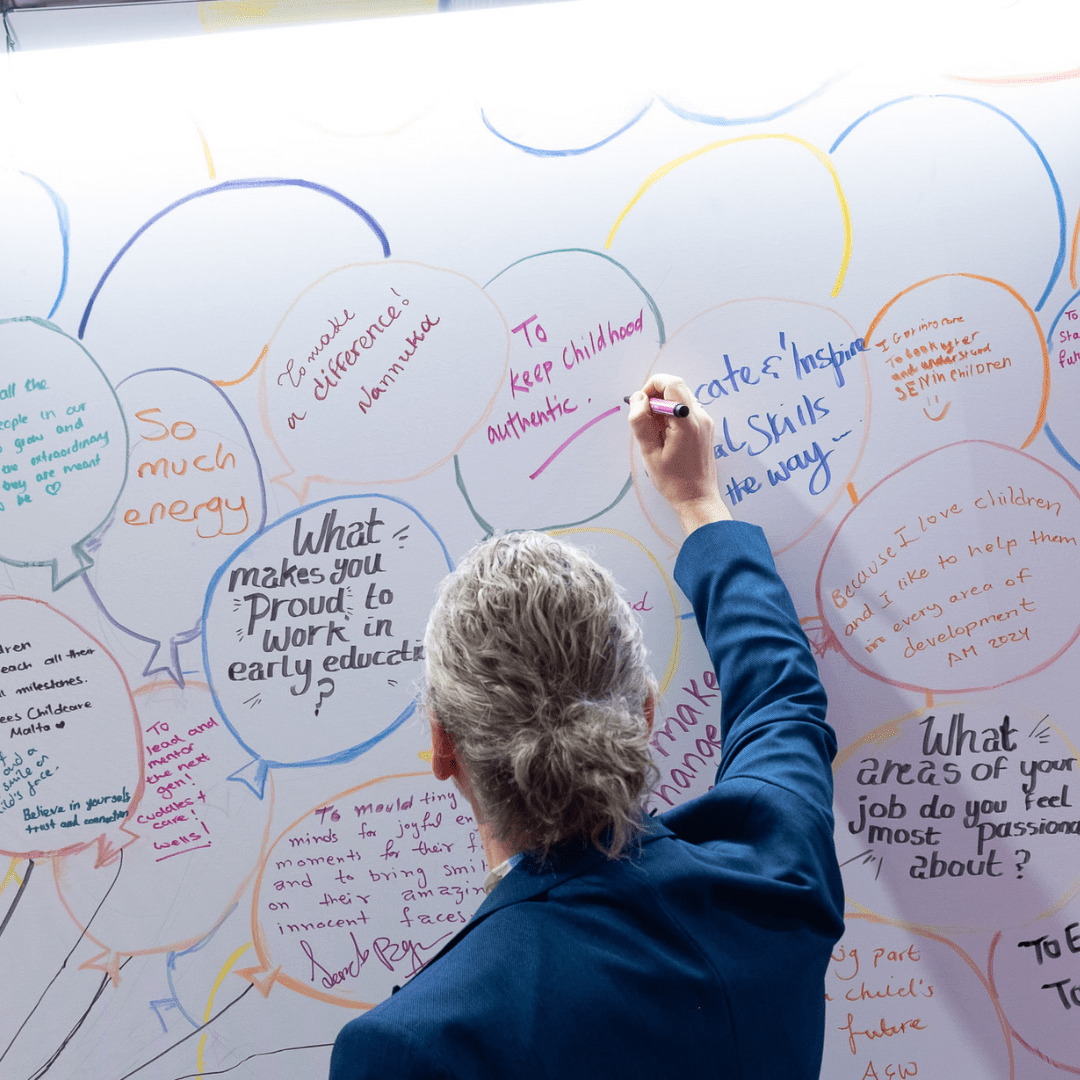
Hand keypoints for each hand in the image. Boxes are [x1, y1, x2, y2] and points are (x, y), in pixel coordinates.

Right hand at [628, 373, 731, 535]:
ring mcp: (706, 421)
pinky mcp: (705, 427)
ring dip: (663, 405)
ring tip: (655, 431)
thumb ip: (641, 422)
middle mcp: (701, 416)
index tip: (640, 405)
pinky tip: (666, 435)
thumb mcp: (649, 452)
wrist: (697, 499)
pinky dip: (672, 414)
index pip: (671, 383)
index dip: (651, 387)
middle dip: (656, 395)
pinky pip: (686, 409)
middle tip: (645, 418)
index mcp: (687, 421)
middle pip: (676, 387)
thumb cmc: (673, 481)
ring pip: (681, 397)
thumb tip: (638, 398)